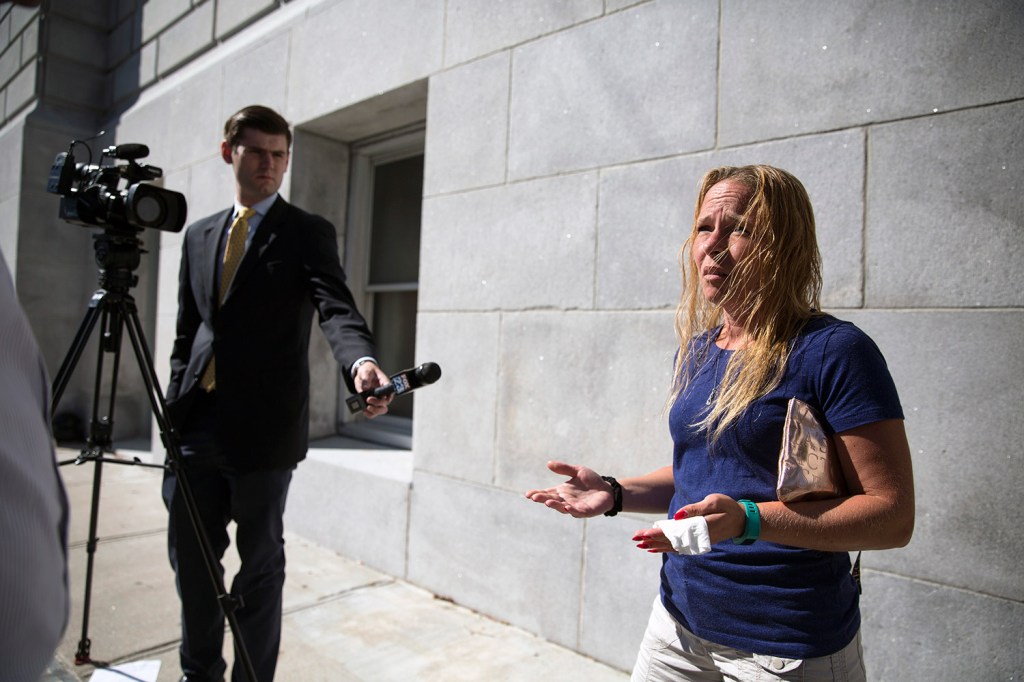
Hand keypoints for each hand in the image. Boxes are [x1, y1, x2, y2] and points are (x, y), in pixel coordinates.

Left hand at [353, 361, 391, 418]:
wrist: (362, 374)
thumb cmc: (367, 371)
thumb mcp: (366, 371)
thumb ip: (366, 379)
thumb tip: (366, 388)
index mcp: (385, 384)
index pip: (390, 393)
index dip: (386, 397)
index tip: (376, 396)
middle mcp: (383, 393)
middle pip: (385, 404)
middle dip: (378, 404)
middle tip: (368, 400)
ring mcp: (377, 399)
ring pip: (381, 410)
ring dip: (374, 411)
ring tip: (367, 408)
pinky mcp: (371, 403)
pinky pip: (373, 412)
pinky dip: (369, 413)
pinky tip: (364, 410)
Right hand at [524, 461, 614, 517]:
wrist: (607, 489)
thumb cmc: (591, 481)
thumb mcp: (577, 471)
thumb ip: (564, 468)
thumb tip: (548, 463)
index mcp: (562, 491)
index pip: (547, 493)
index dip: (537, 494)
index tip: (527, 494)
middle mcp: (566, 500)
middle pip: (551, 500)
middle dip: (542, 499)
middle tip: (534, 497)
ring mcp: (575, 507)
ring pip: (562, 508)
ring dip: (555, 505)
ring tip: (547, 502)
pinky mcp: (586, 511)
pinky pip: (577, 512)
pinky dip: (571, 510)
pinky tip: (566, 507)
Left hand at [632, 493, 747, 551]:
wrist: (742, 520)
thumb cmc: (728, 507)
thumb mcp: (714, 502)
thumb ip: (695, 509)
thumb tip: (677, 515)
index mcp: (699, 527)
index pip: (674, 532)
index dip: (658, 533)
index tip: (644, 534)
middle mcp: (697, 538)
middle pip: (671, 541)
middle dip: (652, 539)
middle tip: (635, 538)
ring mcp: (698, 542)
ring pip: (674, 546)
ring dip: (656, 545)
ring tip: (640, 544)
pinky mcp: (698, 542)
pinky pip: (679, 547)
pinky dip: (666, 548)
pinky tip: (655, 548)